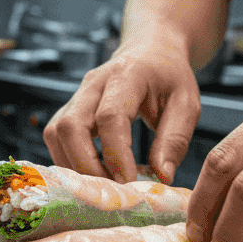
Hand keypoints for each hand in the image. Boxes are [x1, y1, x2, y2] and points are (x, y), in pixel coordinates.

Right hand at [44, 40, 201, 183]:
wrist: (151, 51)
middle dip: (86, 165)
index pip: (110, 116)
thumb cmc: (169, 77)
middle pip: (70, 126)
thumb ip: (174, 140)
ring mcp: (77, 95)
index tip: (129, 181)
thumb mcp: (187, 104)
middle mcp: (93, 83)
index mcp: (127, 76)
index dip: (115, 153)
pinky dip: (68, 160)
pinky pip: (55, 137)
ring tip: (103, 185)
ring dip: (73, 165)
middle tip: (112, 190)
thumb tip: (161, 177)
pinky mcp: (69, 108)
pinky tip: (92, 173)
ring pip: (56, 133)